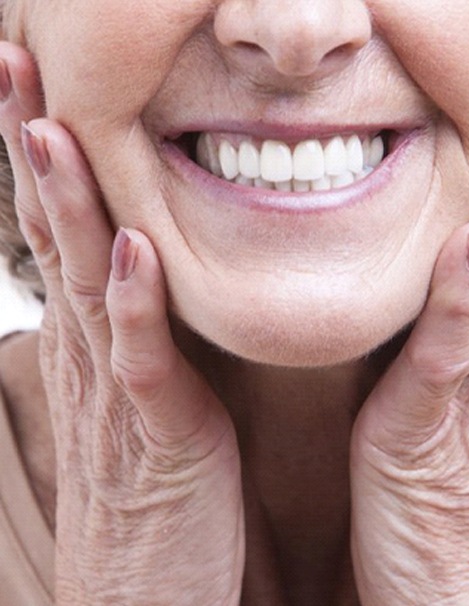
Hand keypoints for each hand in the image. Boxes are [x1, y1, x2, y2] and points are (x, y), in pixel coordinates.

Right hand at [0, 42, 243, 605]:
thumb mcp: (142, 395)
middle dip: (36, 150)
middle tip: (17, 64)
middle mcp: (94, 356)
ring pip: (86, 284)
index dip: (47, 159)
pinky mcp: (158, 438)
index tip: (36, 84)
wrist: (145, 590)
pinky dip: (134, 304)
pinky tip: (130, 249)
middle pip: (57, 237)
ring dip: (69, 207)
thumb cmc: (154, 489)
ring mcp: (118, 395)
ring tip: (52, 128)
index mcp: (97, 342)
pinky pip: (143, 361)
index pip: (63, 232)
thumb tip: (141, 271)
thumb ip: (139, 334)